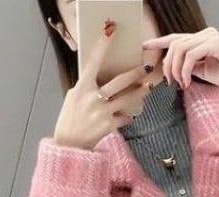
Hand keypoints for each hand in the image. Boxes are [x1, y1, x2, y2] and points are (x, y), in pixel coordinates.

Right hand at [53, 19, 154, 149]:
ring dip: (140, 93)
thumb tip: (101, 77)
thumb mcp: (74, 97)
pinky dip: (128, 116)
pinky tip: (131, 114)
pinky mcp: (109, 126)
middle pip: (120, 82)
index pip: (93, 62)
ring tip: (148, 87)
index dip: (102, 46)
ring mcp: (102, 112)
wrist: (70, 143)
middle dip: (136, 74)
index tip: (110, 31)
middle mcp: (93, 98)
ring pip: (127, 99)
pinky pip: (125, 118)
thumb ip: (87, 86)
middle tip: (147, 67)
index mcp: (82, 87)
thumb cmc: (71, 118)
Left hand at [142, 26, 218, 99]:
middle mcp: (206, 33)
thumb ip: (189, 65)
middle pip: (175, 44)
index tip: (145, 46)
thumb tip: (173, 67)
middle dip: (167, 64)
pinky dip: (185, 70)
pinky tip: (187, 82)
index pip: (176, 38)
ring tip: (180, 83)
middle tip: (170, 82)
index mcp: (202, 39)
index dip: (159, 41)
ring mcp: (211, 37)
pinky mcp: (216, 44)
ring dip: (175, 69)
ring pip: (180, 49)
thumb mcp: (203, 71)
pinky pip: (190, 55)